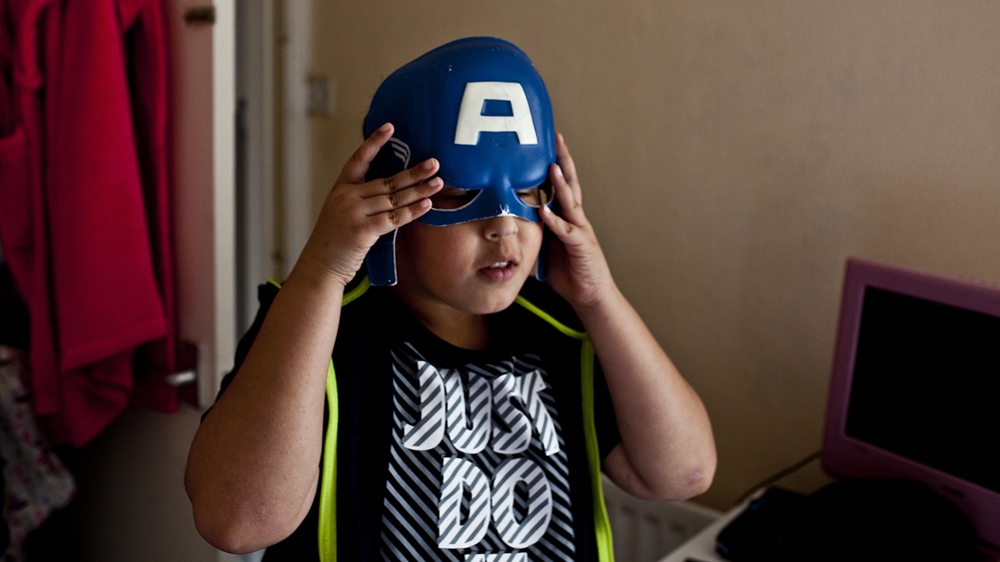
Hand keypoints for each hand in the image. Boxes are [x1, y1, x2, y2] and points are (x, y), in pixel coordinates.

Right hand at [296, 123, 442, 287]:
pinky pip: (393, 219)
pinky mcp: (362, 231)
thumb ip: (362, 201)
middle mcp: (346, 197)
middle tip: (435, 163)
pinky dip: (412, 211)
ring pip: (393, 199)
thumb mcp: (341, 214)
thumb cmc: (334, 243)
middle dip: (413, 172)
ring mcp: (353, 213)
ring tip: (438, 182)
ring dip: (419, 190)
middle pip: (386, 181)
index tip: (390, 127)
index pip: (358, 160)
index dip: (374, 143)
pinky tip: (426, 205)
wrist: (320, 267)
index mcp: (340, 189)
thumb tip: (394, 192)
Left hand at [540, 133, 615, 308]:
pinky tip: (545, 210)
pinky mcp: (581, 246)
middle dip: (563, 160)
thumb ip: (536, 227)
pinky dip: (555, 220)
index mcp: (567, 215)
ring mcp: (580, 230)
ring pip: (570, 202)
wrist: (590, 294)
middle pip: (570, 183)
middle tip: (556, 138)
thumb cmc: (568, 270)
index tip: (545, 142)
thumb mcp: (547, 244)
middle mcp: (576, 218)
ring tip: (552, 166)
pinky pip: (566, 230)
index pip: (560, 183)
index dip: (554, 162)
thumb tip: (513, 216)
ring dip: (560, 184)